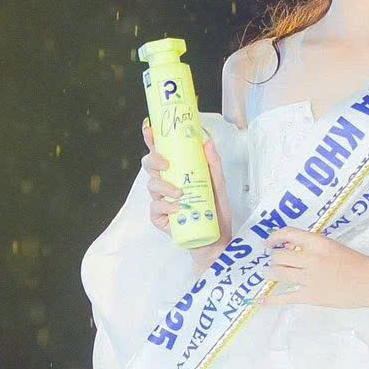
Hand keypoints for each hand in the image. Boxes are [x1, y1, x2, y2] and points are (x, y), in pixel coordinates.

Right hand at [142, 120, 233, 259]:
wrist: (217, 238)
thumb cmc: (216, 211)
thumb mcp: (219, 184)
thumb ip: (213, 164)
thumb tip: (207, 143)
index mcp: (178, 172)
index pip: (162, 152)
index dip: (152, 140)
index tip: (149, 130)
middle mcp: (167, 183)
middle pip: (150, 166)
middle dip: (154, 160)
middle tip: (166, 163)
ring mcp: (162, 201)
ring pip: (152, 186)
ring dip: (164, 186)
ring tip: (180, 194)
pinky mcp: (160, 218)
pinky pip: (155, 208)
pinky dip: (165, 207)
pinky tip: (176, 209)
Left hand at [262, 230, 368, 307]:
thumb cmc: (356, 263)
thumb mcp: (333, 247)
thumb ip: (313, 248)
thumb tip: (290, 251)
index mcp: (318, 243)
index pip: (289, 234)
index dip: (274, 237)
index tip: (269, 242)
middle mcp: (311, 259)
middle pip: (280, 256)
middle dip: (274, 259)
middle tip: (274, 262)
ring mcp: (310, 278)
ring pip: (279, 273)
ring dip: (270, 273)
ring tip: (269, 273)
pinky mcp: (311, 296)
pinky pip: (285, 297)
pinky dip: (270, 299)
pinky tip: (260, 300)